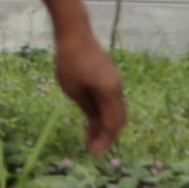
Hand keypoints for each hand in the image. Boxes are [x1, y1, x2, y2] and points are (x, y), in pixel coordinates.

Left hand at [53, 20, 126, 157]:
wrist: (75, 33)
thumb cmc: (70, 60)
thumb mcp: (73, 90)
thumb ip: (87, 109)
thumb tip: (94, 126)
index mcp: (110, 92)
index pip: (113, 124)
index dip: (104, 142)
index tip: (93, 154)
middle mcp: (118, 88)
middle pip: (119, 120)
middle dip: (107, 136)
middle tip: (91, 148)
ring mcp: (115, 83)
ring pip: (116, 112)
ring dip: (105, 126)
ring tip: (88, 137)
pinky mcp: (110, 79)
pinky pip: (112, 103)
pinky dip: (104, 115)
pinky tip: (90, 121)